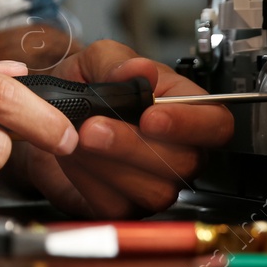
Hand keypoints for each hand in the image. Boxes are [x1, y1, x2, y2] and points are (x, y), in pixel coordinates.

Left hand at [14, 40, 232, 216]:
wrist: (50, 114)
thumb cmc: (85, 86)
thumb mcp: (96, 59)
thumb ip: (116, 61)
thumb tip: (139, 70)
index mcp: (184, 109)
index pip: (216, 124)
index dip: (190, 124)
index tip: (151, 117)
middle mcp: (177, 151)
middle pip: (185, 163)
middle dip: (134, 145)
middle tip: (94, 127)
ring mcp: (154, 184)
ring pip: (154, 191)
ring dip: (109, 164)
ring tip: (78, 138)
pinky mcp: (124, 207)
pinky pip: (117, 206)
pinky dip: (88, 181)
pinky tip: (72, 156)